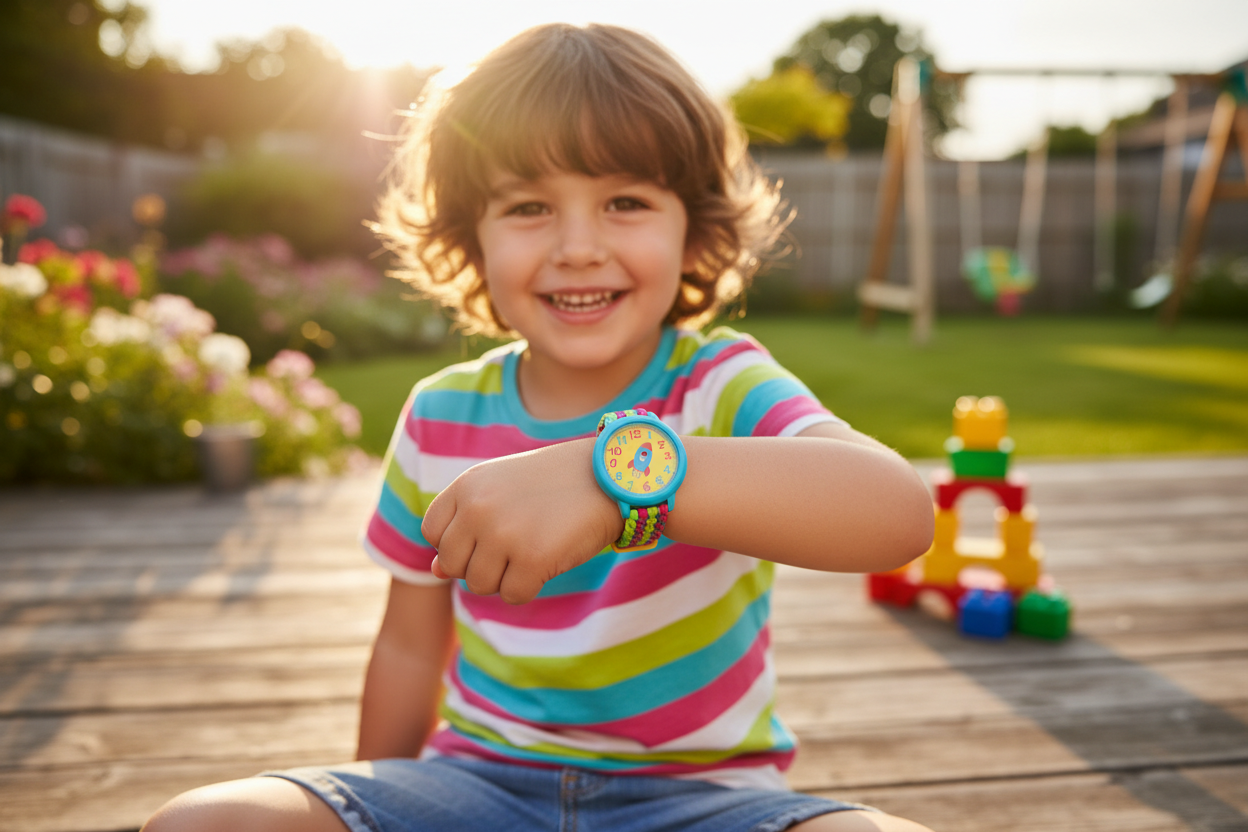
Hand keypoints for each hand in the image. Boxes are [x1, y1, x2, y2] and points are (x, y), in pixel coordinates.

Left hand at [421, 438, 623, 603]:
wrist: (607, 477)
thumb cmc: (552, 484)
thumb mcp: (500, 491)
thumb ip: (464, 525)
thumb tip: (435, 571)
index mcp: (467, 486)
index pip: (433, 533)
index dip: (457, 543)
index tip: (487, 535)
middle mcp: (478, 508)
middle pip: (452, 565)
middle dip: (479, 565)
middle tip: (514, 546)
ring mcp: (503, 534)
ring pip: (479, 585)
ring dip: (504, 578)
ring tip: (530, 551)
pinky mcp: (532, 559)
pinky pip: (512, 595)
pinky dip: (529, 587)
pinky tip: (547, 560)